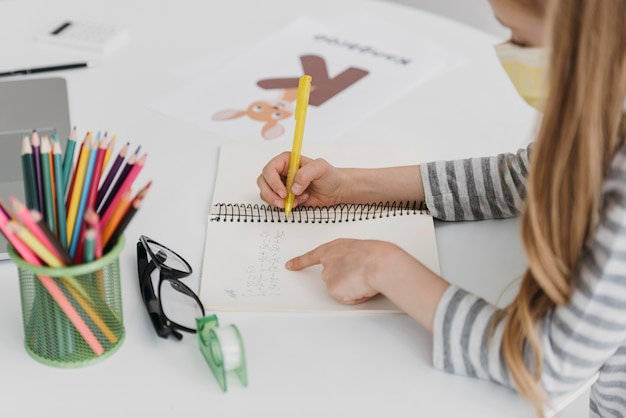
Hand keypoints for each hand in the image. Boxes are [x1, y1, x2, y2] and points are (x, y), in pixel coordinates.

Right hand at [257, 152, 343, 208]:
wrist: (335, 190)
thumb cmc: (329, 175)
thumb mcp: (321, 168)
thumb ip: (305, 174)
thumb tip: (293, 188)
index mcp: (286, 160)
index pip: (270, 169)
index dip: (273, 181)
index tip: (284, 192)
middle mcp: (281, 172)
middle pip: (263, 181)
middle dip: (271, 193)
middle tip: (283, 201)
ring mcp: (281, 185)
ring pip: (266, 193)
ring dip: (277, 201)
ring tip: (295, 201)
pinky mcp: (284, 196)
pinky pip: (275, 202)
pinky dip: (284, 205)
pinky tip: (298, 202)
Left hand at [287, 238, 449, 331]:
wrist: (379, 263)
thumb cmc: (375, 255)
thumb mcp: (359, 250)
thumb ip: (349, 258)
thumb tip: (353, 269)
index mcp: (333, 248)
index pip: (311, 256)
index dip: (300, 262)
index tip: (290, 265)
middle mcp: (328, 261)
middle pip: (331, 277)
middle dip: (345, 280)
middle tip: (361, 274)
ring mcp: (329, 276)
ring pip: (340, 288)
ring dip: (352, 288)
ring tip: (364, 279)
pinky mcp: (333, 290)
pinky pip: (346, 298)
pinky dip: (355, 296)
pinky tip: (362, 287)